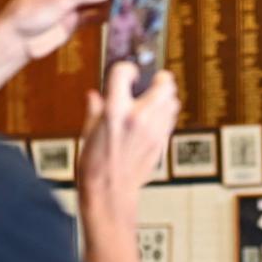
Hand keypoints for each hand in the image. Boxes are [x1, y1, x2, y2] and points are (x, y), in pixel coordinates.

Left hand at [0, 0, 123, 69]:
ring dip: (109, 4)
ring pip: (94, 2)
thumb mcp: (57, 1)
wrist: (15, 42)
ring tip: (128, 5)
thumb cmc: (26, 16)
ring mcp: (68, 5)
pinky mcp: (71, 22)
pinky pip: (92, 16)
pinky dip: (104, 16)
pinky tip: (116, 16)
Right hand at [77, 63, 178, 216]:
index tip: (128, 73)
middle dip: (158, 79)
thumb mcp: (89, 132)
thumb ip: (95, 109)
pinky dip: (165, 114)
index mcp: (115, 110)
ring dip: (165, 97)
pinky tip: (154, 118)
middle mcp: (138, 117)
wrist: (109, 192)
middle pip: (164, 84)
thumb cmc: (95, 166)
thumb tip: (95, 96)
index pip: (125, 72)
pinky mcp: (161, 142)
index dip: (127, 69)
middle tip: (152, 80)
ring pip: (172, 101)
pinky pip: (171, 119)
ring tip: (154, 100)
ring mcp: (153, 130)